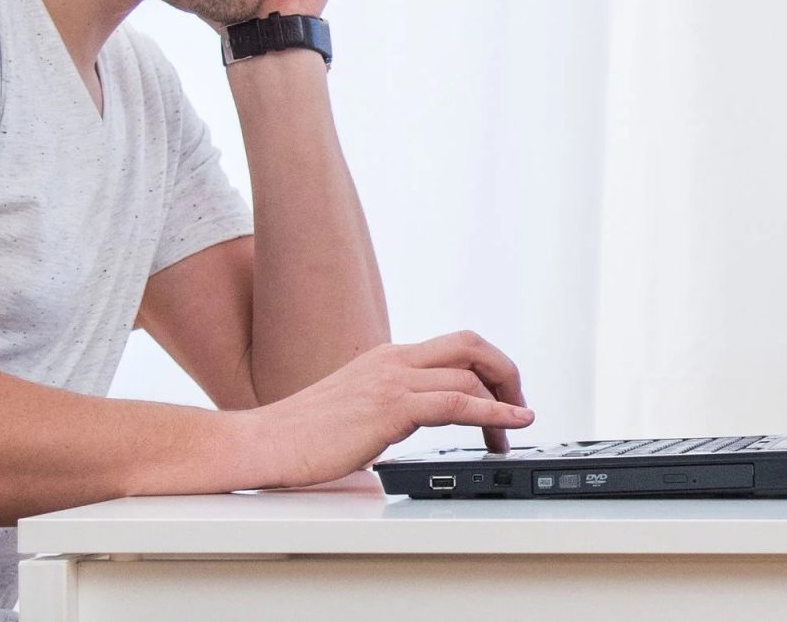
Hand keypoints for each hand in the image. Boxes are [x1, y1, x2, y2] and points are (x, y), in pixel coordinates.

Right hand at [248, 330, 531, 487]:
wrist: (268, 441)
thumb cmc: (304, 435)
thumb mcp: (358, 410)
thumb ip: (390, 409)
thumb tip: (417, 426)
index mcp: (386, 359)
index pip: (451, 347)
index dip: (485, 368)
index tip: (500, 397)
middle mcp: (393, 361)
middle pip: (470, 344)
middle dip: (505, 371)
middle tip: (518, 405)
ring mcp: (393, 380)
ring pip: (469, 372)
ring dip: (503, 402)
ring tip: (513, 432)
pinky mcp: (392, 406)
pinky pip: (458, 402)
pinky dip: (494, 412)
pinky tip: (511, 425)